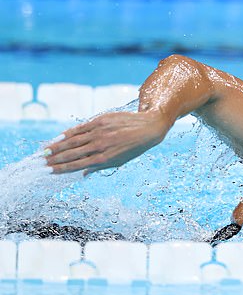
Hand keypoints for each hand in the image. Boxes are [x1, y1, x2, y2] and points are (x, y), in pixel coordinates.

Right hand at [46, 111, 170, 174]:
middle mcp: (100, 146)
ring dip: (57, 147)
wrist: (148, 128)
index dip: (61, 168)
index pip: (77, 165)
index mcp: (104, 159)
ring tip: (45, 152)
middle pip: (71, 154)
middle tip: (41, 163)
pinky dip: (68, 133)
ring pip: (73, 141)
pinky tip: (58, 138)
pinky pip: (80, 128)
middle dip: (54, 159)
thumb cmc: (133, 147)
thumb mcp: (118, 161)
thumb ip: (99, 166)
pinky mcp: (100, 121)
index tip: (49, 171)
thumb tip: (82, 173)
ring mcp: (99, 132)